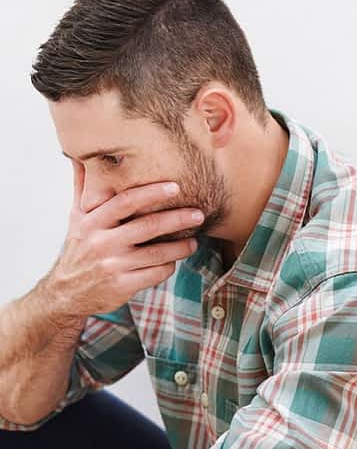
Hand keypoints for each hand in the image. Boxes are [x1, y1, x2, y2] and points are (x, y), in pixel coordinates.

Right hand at [45, 164, 203, 317]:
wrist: (65, 293)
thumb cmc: (78, 250)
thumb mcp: (76, 218)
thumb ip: (82, 188)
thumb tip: (79, 156)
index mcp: (92, 222)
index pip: (125, 202)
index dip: (152, 193)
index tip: (175, 187)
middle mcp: (101, 242)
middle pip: (147, 226)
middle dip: (177, 219)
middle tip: (198, 214)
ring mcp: (112, 266)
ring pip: (156, 254)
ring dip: (180, 247)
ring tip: (194, 241)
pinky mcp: (122, 286)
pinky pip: (155, 274)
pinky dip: (169, 267)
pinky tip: (174, 262)